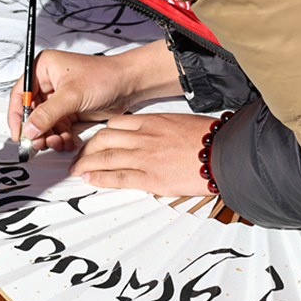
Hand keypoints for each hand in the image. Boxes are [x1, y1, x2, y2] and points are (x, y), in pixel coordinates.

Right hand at [7, 40, 182, 151]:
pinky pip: (58, 128)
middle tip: (39, 143)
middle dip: (36, 129)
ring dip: (50, 136)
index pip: (20, 93)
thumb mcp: (71, 95)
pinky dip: (61, 137)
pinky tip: (67, 141)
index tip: (18, 133)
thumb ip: (47, 114)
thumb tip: (29, 128)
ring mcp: (59, 98)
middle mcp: (49, 83)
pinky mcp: (70, 110)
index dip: (16, 114)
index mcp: (43, 68)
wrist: (128, 84)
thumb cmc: (105, 76)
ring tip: (58, 142)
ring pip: (45, 123)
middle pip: (31, 111)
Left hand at [69, 113, 215, 196]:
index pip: (115, 124)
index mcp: (152, 121)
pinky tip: (89, 178)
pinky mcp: (150, 177)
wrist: (223, 153)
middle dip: (87, 148)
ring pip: (105, 157)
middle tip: (79, 156)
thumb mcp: (181, 124)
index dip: (100, 134)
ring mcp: (145, 157)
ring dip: (86, 164)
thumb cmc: (208, 138)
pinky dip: (99, 177)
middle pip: (104, 139)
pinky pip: (117, 176)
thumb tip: (154, 136)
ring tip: (76, 170)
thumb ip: (162, 129)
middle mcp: (144, 137)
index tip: (94, 140)